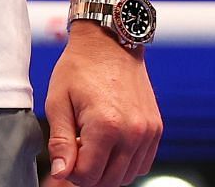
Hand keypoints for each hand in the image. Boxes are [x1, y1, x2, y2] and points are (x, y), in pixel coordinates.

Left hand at [44, 26, 160, 186]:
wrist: (110, 41)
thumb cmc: (80, 68)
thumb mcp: (58, 102)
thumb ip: (59, 142)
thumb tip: (62, 172)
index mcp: (106, 126)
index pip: (87, 176)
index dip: (70, 171)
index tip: (66, 153)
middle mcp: (132, 132)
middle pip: (108, 181)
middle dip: (88, 174)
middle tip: (77, 150)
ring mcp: (148, 131)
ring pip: (127, 176)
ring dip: (108, 171)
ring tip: (94, 146)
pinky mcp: (156, 127)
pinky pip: (143, 163)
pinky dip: (126, 164)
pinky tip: (111, 146)